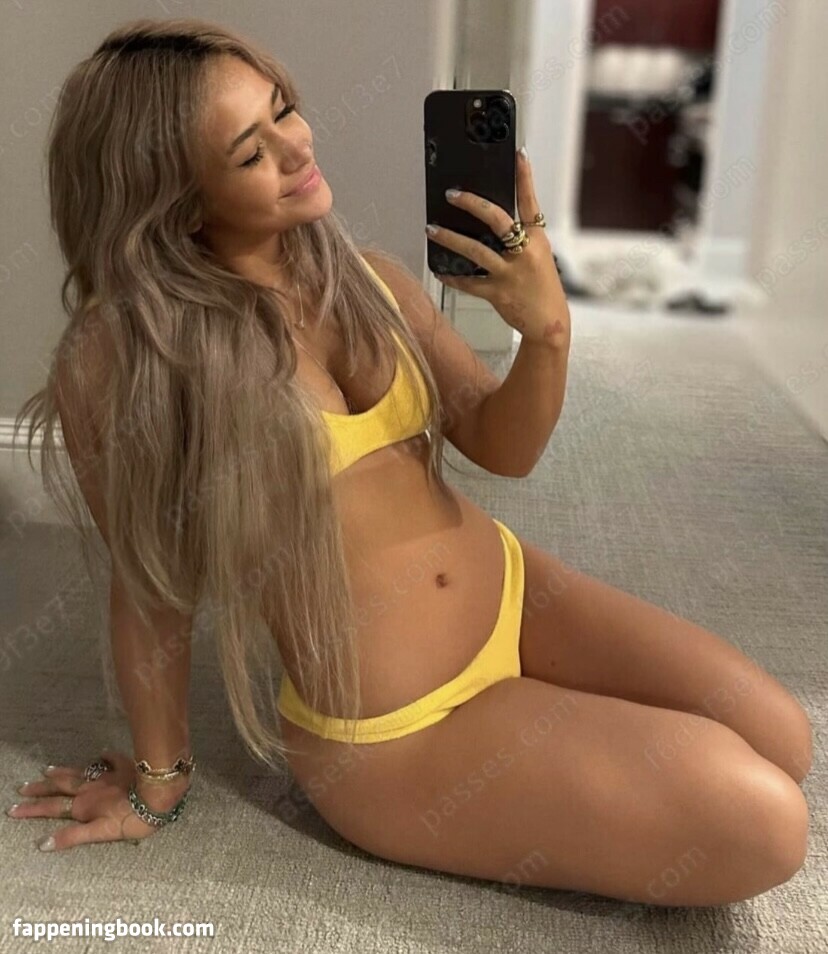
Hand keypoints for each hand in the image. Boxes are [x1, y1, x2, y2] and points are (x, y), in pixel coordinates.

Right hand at [6, 749, 185, 851]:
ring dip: (63, 772)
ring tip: (47, 770)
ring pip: (79, 772)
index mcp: (84, 805)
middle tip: (22, 788)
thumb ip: (72, 837)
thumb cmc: (131, 819)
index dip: (32, 809)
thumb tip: (43, 843)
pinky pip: (112, 759)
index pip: (52, 808)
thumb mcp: (100, 833)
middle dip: (41, 789)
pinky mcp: (124, 766)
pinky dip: (104, 756)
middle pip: (60, 788)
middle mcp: (90, 788)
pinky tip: (101, 752)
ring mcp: (107, 775)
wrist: (157, 793)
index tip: (13, 808)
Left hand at [427, 148, 569, 347]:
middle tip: (452, 194)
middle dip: (472, 204)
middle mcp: (525, 252)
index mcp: (537, 239)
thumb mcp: (538, 258)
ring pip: (475, 250)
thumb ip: (519, 240)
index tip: (519, 154)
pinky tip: (441, 271)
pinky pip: (469, 282)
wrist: (550, 323)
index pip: (530, 202)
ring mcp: (511, 273)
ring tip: (432, 229)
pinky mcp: (498, 293)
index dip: (525, 177)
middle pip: (497, 220)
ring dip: (450, 239)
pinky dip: (453, 277)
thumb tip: (488, 225)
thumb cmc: (541, 288)